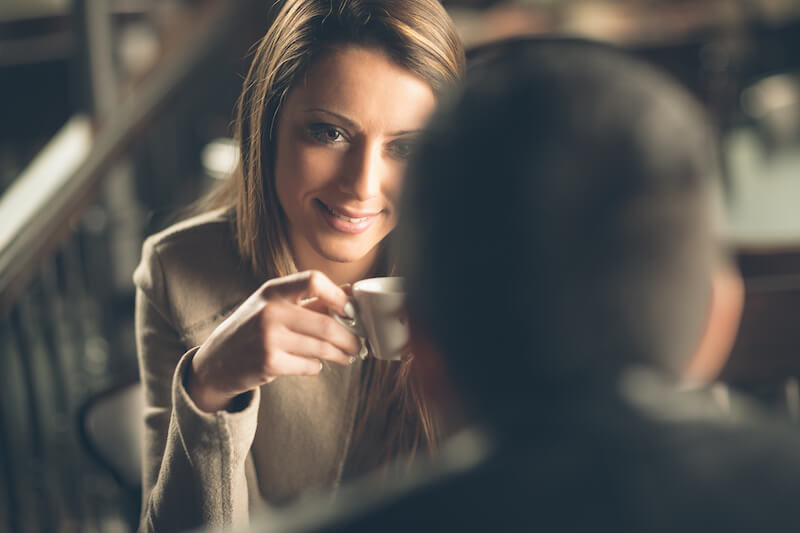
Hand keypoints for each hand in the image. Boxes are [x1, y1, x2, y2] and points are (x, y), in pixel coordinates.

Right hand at [187, 271, 361, 411]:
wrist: (217, 360)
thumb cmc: (253, 327)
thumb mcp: (273, 305)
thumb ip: (309, 300)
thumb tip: (351, 294)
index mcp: (273, 290)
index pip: (313, 281)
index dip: (339, 295)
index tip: (352, 309)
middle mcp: (270, 311)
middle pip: (326, 324)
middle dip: (349, 338)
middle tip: (358, 344)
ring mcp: (268, 339)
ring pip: (321, 348)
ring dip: (341, 354)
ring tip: (348, 356)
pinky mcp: (269, 364)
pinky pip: (309, 366)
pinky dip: (317, 366)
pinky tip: (316, 364)